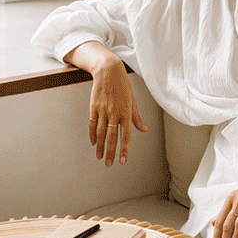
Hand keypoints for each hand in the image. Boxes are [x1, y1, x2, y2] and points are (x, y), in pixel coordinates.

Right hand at [67, 41, 147, 165]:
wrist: (108, 72)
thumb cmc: (124, 87)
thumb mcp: (133, 101)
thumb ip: (137, 118)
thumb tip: (144, 130)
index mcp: (126, 113)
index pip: (125, 136)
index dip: (124, 150)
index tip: (122, 161)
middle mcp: (114, 113)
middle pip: (112, 137)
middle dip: (111, 153)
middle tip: (109, 165)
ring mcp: (102, 111)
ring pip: (101, 133)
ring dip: (100, 147)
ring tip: (100, 157)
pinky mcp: (94, 108)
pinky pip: (92, 124)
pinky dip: (92, 135)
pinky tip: (94, 143)